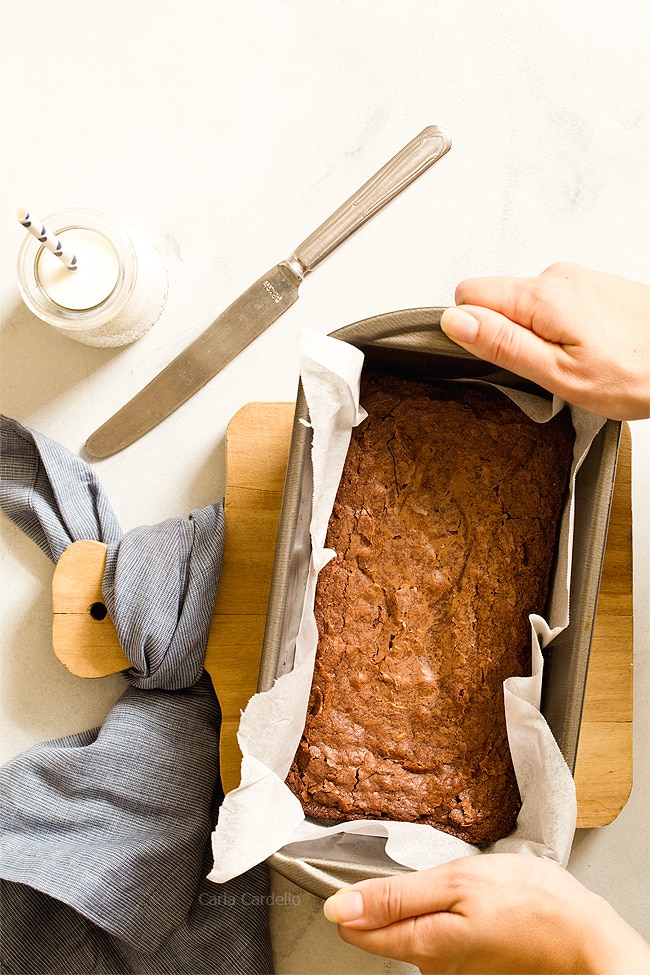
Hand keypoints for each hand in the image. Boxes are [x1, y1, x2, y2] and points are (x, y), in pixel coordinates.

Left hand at [323, 853, 649, 973]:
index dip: (350, 898)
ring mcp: (451, 969)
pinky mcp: (469, 964)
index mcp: (420, 945)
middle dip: (392, 897)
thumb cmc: (526, 901)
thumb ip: (393, 898)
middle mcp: (429, 967)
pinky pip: (440, 934)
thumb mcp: (454, 883)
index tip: (363, 874)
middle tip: (429, 874)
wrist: (582, 934)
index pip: (355, 930)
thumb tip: (338, 907)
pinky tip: (472, 901)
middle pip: (382, 929)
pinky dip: (447, 912)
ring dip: (423, 902)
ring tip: (457, 885)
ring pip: (413, 928)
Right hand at [439, 262, 649, 419]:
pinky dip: (559, 327)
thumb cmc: (636, 374)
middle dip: (505, 334)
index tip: (499, 356)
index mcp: (541, 297)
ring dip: (535, 333)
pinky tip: (588, 349)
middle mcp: (557, 277)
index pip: (467, 295)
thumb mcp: (559, 374)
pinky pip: (553, 303)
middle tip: (543, 367)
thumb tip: (455, 321)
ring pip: (525, 303)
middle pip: (496, 298)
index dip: (472, 330)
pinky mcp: (594, 286)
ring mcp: (578, 279)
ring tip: (571, 362)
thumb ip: (502, 344)